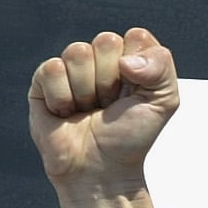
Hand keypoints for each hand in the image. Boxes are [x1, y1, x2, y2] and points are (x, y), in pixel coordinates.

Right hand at [27, 27, 178, 207]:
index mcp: (130, 59)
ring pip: (78, 52)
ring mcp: (71, 67)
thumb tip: (126, 60)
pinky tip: (67, 113)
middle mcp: (100, 58)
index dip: (139, 69)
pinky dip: (63, 97)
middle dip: (112, 80)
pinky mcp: (43, 80)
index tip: (137, 94)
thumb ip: (162, 67)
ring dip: (88, 90)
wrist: (101, 170)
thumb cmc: (130, 137)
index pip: (136, 37)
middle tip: (110, 105)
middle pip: (106, 41)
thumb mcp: (164, 102)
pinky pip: (53, 69)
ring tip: (89, 109)